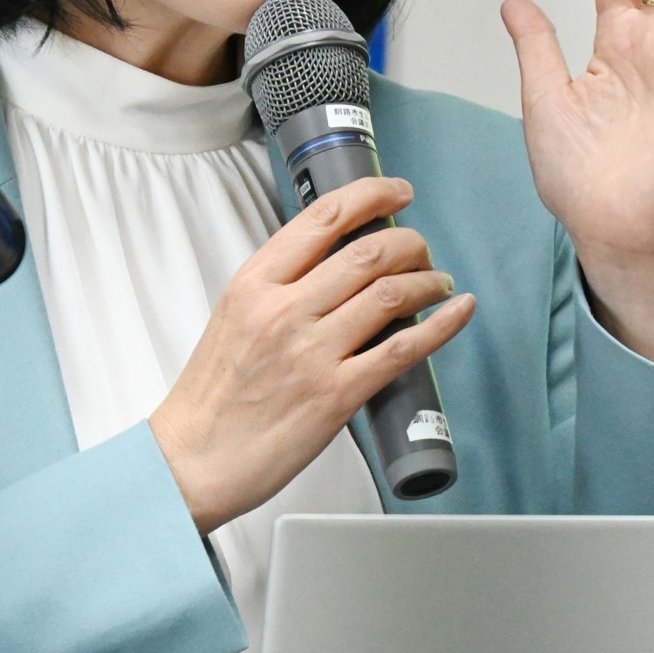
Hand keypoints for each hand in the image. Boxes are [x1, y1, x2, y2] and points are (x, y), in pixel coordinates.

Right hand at [149, 178, 474, 534]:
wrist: (195, 459)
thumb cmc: (212, 398)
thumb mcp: (234, 318)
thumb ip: (278, 288)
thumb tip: (334, 265)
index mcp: (254, 284)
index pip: (323, 217)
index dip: (373, 195)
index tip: (398, 193)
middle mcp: (284, 311)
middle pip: (369, 251)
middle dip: (411, 243)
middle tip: (422, 252)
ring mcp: (312, 352)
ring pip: (391, 292)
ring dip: (428, 280)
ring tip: (439, 282)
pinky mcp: (337, 394)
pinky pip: (404, 348)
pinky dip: (442, 323)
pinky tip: (458, 310)